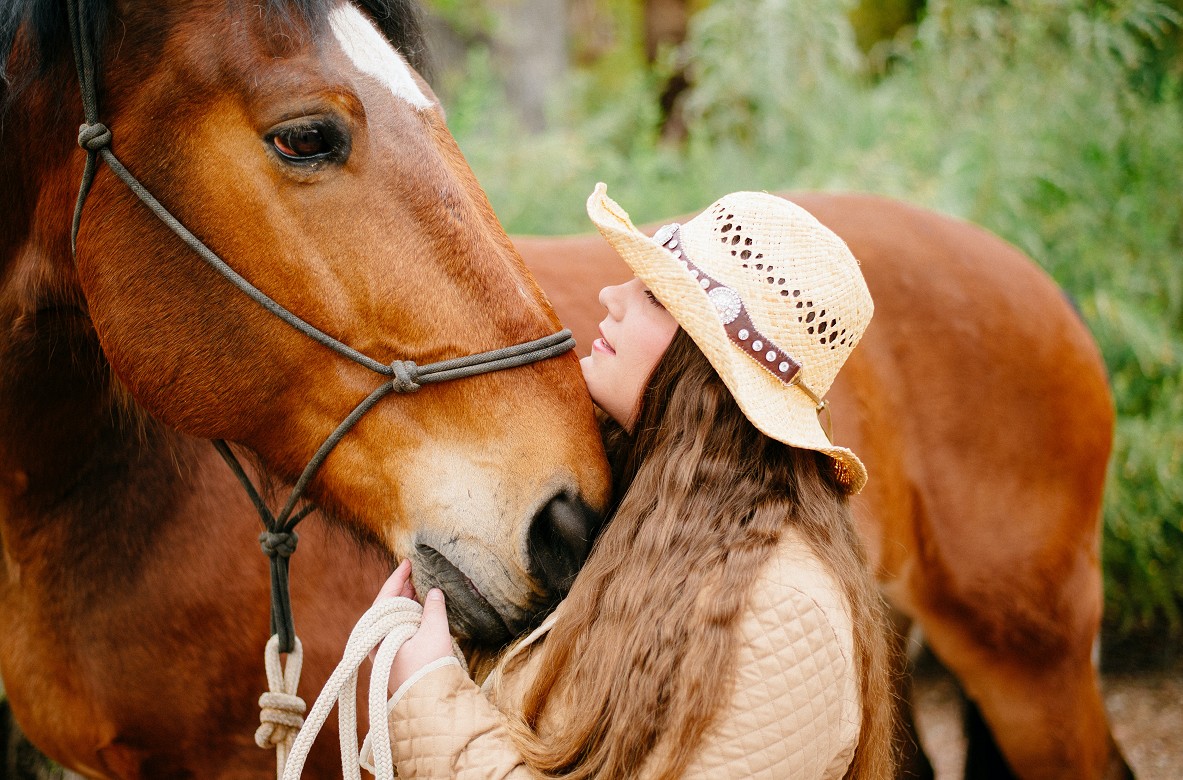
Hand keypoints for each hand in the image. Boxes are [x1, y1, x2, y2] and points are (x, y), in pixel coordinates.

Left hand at [372, 560, 455, 692]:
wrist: (431, 704)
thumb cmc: (430, 669)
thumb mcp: (435, 633)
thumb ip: (434, 608)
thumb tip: (433, 591)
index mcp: (379, 636)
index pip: (384, 599)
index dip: (396, 579)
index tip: (407, 562)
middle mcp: (377, 644)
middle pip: (385, 608)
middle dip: (400, 590)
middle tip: (414, 574)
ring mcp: (385, 653)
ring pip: (391, 619)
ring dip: (405, 603)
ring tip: (418, 588)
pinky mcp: (395, 659)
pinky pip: (397, 630)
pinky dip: (408, 617)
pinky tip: (419, 611)